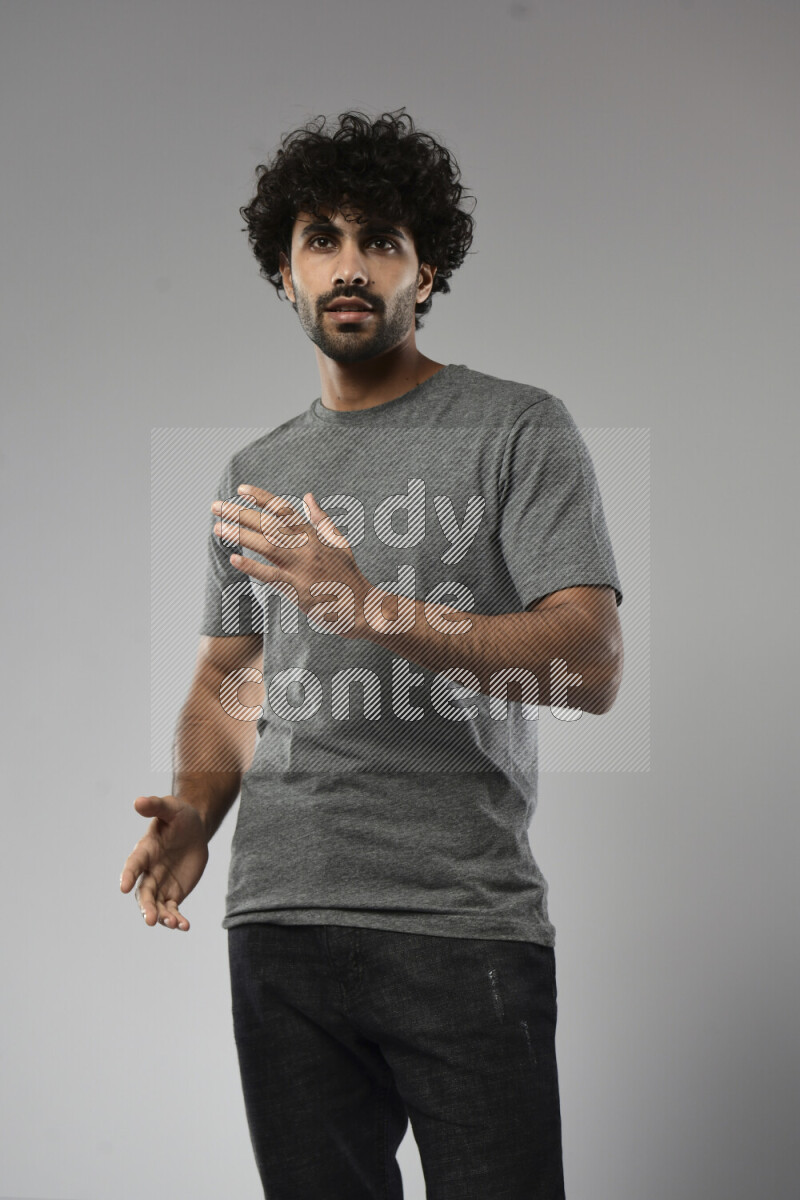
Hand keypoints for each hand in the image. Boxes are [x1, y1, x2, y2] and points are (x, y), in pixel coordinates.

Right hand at [120, 795, 209, 930]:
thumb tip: (138, 801)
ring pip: (157, 905)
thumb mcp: (171, 808)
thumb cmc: (179, 816)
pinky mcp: (173, 893)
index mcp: (145, 851)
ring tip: (173, 923)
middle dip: (146, 906)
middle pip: (143, 892)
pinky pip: (173, 909)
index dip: (127, 875)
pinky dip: (177, 920)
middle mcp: (148, 871)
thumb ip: (156, 806)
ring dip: (162, 916)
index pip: (133, 864)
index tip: (123, 887)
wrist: (194, 830)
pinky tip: (184, 926)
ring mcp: (160, 884)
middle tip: (151, 919)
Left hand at [211, 486, 370, 637]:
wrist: (362, 606)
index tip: (240, 490)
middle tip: (216, 506)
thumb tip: (308, 496)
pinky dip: (252, 567)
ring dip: (241, 535)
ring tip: (218, 528)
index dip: (261, 498)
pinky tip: (234, 559)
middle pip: (269, 523)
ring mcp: (302, 566)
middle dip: (240, 513)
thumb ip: (322, 519)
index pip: (284, 510)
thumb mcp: (339, 542)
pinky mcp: (299, 588)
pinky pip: (271, 576)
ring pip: (268, 544)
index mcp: (314, 535)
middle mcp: (307, 546)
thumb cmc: (348, 576)